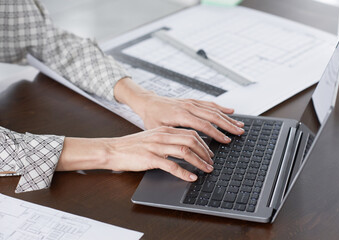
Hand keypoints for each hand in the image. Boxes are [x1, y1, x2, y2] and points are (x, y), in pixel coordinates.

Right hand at [57, 127, 214, 180]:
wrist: (113, 149)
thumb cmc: (133, 146)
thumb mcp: (153, 138)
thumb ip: (168, 140)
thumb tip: (185, 147)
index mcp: (164, 129)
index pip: (190, 133)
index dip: (204, 143)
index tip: (209, 153)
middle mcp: (162, 136)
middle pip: (191, 139)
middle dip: (205, 151)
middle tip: (211, 162)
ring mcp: (157, 146)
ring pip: (185, 151)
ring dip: (199, 161)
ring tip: (207, 169)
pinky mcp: (150, 158)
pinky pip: (172, 165)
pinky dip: (184, 172)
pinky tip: (191, 177)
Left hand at [114, 78, 243, 142]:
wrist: (147, 102)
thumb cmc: (151, 117)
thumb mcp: (158, 130)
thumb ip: (171, 139)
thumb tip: (180, 153)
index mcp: (181, 115)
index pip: (203, 125)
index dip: (216, 134)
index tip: (226, 140)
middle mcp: (188, 106)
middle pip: (213, 116)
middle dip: (228, 125)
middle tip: (240, 132)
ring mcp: (191, 102)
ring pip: (213, 109)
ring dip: (227, 117)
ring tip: (239, 124)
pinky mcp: (192, 101)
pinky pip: (209, 103)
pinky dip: (221, 107)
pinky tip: (230, 111)